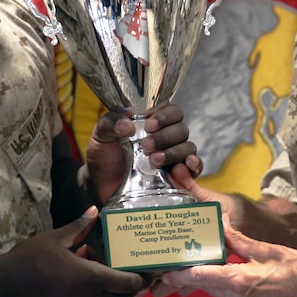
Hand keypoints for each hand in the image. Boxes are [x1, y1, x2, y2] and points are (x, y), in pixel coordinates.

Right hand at [0, 207, 144, 296]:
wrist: (2, 290)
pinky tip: (76, 286)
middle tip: (129, 273)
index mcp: (92, 279)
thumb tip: (95, 211)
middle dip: (127, 287)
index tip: (150, 273)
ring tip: (100, 275)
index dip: (141, 280)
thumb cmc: (30, 261)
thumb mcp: (55, 239)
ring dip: (106, 293)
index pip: (128, 284)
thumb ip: (78, 228)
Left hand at [84, 104, 199, 203]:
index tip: (149, 124)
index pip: (172, 111)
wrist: (101, 185)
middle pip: (181, 129)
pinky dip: (194, 166)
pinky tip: (184, 166)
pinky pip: (196, 169)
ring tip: (154, 161)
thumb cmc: (104, 157)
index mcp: (152, 125)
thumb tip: (128, 119)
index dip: (164, 115)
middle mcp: (167, 139)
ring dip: (173, 152)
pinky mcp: (178, 178)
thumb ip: (110, 123)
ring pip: (188, 147)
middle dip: (165, 136)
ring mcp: (174, 158)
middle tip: (146, 146)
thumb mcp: (101, 136)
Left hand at [158, 221, 296, 296]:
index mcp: (239, 281)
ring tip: (228, 268)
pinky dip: (230, 294)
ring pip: (218, 295)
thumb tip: (219, 223)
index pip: (199, 277)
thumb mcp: (262, 249)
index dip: (179, 275)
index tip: (164, 272)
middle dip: (200, 274)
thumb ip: (235, 239)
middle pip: (208, 286)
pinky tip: (242, 284)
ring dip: (217, 283)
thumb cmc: (292, 267)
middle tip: (192, 262)